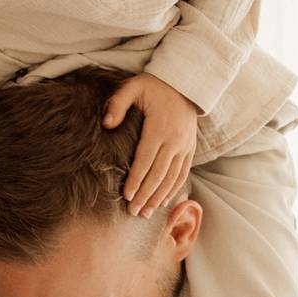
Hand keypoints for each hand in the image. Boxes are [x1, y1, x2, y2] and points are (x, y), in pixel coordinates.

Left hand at [103, 72, 197, 212]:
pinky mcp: (190, 149)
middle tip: (133, 212)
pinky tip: (163, 202)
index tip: (126, 195)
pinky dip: (173, 189)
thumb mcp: (132, 87)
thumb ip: (118, 104)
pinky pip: (183, 173)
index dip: (136, 179)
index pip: (145, 160)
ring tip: (146, 213)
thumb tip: (107, 124)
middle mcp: (175, 140)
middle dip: (145, 195)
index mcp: (159, 128)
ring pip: (172, 178)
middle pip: (158, 174)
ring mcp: (185, 146)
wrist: (185, 83)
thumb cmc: (153, 86)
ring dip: (158, 197)